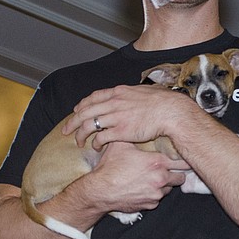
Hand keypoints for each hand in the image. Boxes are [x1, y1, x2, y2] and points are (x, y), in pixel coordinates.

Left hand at [62, 84, 193, 149]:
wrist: (171, 112)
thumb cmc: (164, 102)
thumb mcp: (145, 91)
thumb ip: (134, 94)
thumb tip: (135, 93)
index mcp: (119, 92)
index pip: (93, 97)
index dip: (82, 105)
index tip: (77, 110)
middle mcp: (113, 103)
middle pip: (85, 112)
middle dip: (73, 122)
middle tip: (66, 130)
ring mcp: (116, 117)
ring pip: (89, 125)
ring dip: (80, 134)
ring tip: (78, 142)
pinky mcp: (120, 132)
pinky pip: (101, 137)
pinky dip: (95, 143)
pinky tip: (95, 147)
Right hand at [89, 142, 188, 213]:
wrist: (100, 190)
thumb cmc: (110, 166)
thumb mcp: (121, 145)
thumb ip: (133, 136)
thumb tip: (136, 126)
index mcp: (157, 162)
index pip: (182, 161)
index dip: (184, 160)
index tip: (184, 158)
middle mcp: (161, 179)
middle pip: (181, 177)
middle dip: (176, 173)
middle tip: (169, 170)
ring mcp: (156, 194)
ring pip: (169, 189)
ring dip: (164, 185)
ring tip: (153, 179)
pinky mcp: (150, 205)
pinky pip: (157, 199)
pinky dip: (153, 194)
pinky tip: (143, 188)